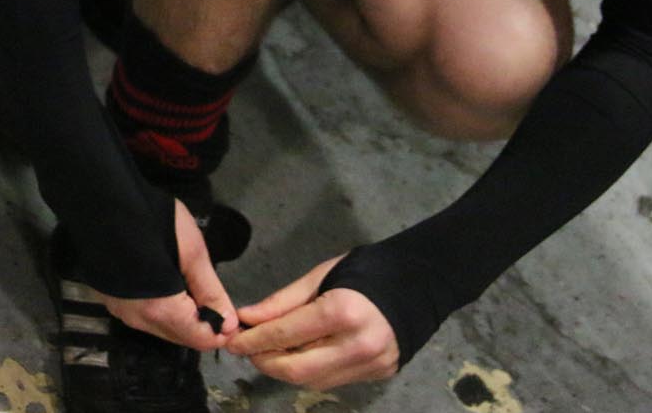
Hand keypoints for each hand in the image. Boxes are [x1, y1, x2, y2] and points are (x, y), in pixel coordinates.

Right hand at [99, 199, 239, 350]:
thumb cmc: (154, 220)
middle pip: (180, 337)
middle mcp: (138, 319)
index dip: (221, 330)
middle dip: (203, 324)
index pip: (199, 340)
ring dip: (183, 316)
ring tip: (192, 285)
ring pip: (162, 328)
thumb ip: (210, 291)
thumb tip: (229, 324)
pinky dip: (163, 309)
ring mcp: (121, 312)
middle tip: (214, 295)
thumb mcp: (192, 251)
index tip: (231, 312)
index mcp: (160, 310)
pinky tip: (168, 283)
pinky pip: (145, 316)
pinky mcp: (112, 301)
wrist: (104, 202)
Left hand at [227, 255, 398, 388]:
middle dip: (264, 361)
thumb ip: (282, 303)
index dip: (253, 340)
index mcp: (342, 312)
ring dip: (284, 369)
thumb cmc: (366, 270)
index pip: (285, 335)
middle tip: (247, 348)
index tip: (232, 340)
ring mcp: (371, 365)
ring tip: (270, 350)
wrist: (419, 283)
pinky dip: (309, 370)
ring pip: (312, 381)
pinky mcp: (378, 375)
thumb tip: (247, 319)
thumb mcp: (320, 276)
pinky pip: (331, 380)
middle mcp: (357, 345)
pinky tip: (300, 354)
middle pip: (296, 370)